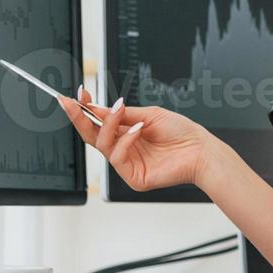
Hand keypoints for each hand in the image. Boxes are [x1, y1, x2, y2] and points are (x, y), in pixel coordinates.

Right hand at [58, 88, 212, 191]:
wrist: (201, 150)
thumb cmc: (181, 133)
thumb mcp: (148, 115)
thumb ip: (122, 114)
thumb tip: (96, 108)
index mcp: (126, 134)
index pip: (98, 124)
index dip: (84, 111)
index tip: (76, 95)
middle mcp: (124, 149)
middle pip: (92, 136)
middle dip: (80, 117)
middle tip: (72, 102)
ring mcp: (127, 164)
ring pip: (102, 144)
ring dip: (108, 124)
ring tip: (120, 111)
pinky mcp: (133, 177)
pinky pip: (118, 157)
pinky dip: (125, 140)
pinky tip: (138, 130)